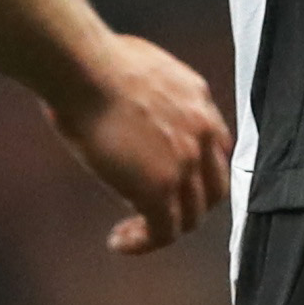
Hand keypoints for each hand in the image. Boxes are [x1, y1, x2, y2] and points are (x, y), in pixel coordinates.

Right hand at [50, 33, 234, 254]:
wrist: (87, 70)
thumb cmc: (92, 62)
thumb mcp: (137, 66)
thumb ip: (147, 91)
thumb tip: (122, 97)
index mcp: (197, 98)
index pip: (216, 146)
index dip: (197, 170)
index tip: (170, 180)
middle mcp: (202, 131)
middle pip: (213, 187)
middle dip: (189, 205)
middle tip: (157, 213)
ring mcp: (185, 163)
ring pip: (191, 216)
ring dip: (164, 228)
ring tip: (133, 233)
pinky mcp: (159, 190)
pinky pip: (163, 233)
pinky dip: (143, 242)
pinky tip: (119, 241)